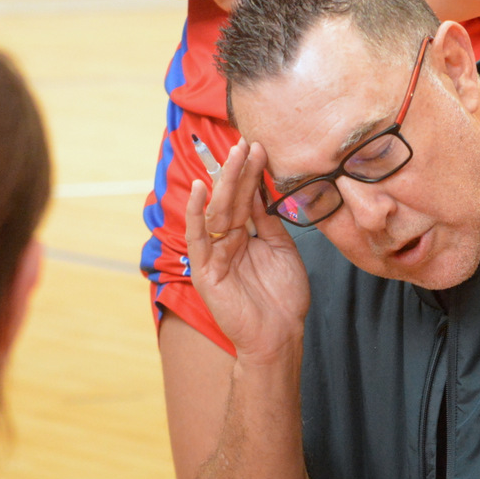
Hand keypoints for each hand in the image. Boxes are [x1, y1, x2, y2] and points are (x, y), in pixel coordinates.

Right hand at [184, 138, 309, 361]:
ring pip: (217, 211)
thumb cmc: (284, 298)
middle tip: (246, 143)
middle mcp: (228, 241)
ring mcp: (215, 254)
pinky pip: (198, 237)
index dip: (253, 175)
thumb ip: (269, 222)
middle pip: (231, 200)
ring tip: (234, 155)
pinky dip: (195, 212)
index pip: (247, 199)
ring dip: (224, 182)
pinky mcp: (205, 270)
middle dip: (239, 171)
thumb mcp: (283, 250)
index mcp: (246, 236)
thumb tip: (262, 190)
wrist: (279, 335)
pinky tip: (199, 189)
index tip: (260, 148)